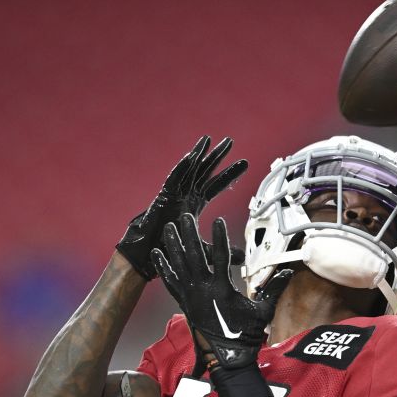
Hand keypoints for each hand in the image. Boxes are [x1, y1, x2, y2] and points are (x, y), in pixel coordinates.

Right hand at [116, 136, 247, 280]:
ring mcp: (175, 194)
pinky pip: (174, 178)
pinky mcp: (164, 197)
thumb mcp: (204, 250)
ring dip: (199, 154)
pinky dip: (183, 167)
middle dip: (217, 157)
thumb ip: (222, 249)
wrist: (151, 255)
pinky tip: (192, 155)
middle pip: (205, 171)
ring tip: (208, 139)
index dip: (229, 174)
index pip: (216, 185)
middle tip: (230, 142)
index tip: (245, 163)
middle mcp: (186, 195)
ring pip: (189, 170)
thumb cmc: (172, 250)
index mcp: (195, 203)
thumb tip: (243, 257)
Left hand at [152, 214, 292, 374]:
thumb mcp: (263, 312)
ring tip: (169, 228)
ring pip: (179, 266)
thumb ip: (273, 289)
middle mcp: (203, 291)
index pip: (220, 258)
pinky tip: (157, 254)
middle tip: (186, 217)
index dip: (220, 238)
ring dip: (173, 246)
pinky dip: (164, 268)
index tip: (218, 221)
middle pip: (194, 256)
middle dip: (190, 235)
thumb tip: (288, 272)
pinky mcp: (184, 303)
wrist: (227, 357)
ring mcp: (191, 297)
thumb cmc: (245, 336)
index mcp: (222, 290)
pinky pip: (171, 282)